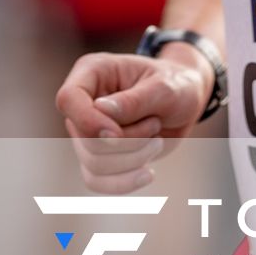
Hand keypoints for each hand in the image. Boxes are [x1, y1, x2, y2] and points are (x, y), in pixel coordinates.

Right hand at [57, 51, 209, 193]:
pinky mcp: (98, 154)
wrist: (187, 102)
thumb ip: (134, 100)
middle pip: (85, 139)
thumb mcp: (165, 87)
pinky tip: (147, 174)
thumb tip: (101, 110)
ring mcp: (87, 130)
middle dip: (129, 141)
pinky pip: (96, 181)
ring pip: (93, 164)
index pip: (68, 99)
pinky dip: (123, 182)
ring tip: (156, 140)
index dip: (89, 122)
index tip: (119, 133)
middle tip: (155, 123)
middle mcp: (83, 102)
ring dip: (133, 159)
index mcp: (92, 72)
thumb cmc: (177, 85)